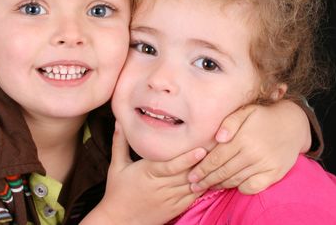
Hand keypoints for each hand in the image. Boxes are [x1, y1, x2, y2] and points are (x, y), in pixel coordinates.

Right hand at [81, 122, 206, 224]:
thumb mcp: (116, 166)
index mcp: (147, 174)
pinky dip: (203, 187)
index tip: (200, 149)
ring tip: (219, 159)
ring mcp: (169, 199)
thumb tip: (120, 122)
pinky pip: (193, 197)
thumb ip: (120, 143)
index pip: (170, 166)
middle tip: (218, 147)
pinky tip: (212, 176)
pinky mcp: (175, 208)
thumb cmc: (117, 192)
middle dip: (202, 162)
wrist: (119, 221)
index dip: (186, 159)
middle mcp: (160, 187)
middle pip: (186, 173)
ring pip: (192, 185)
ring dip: (205, 174)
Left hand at [187, 100, 310, 194]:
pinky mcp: (274, 174)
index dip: (202, 169)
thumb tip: (217, 138)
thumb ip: (229, 122)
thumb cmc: (263, 116)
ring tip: (208, 186)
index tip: (191, 177)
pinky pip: (253, 187)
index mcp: (243, 138)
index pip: (216, 158)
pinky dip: (241, 188)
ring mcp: (265, 165)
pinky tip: (233, 185)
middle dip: (206, 181)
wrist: (292, 124)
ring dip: (220, 185)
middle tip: (194, 186)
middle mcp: (253, 153)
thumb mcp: (245, 111)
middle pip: (224, 172)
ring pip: (236, 180)